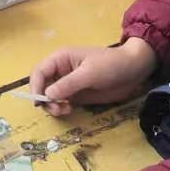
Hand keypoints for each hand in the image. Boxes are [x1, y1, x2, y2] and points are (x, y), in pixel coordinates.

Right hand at [30, 38, 156, 115]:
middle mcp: (61, 71)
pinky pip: (61, 102)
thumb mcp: (89, 73)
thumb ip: (68, 84)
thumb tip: (47, 95)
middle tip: (57, 109)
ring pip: (50, 96)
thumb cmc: (111, 65)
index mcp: (60, 59)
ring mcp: (68, 84)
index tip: (39, 101)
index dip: (35, 86)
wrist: (134, 71)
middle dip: (44, 98)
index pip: (39, 72)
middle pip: (42, 86)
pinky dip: (60, 108)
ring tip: (64, 110)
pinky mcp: (76, 95)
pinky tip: (69, 110)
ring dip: (52, 106)